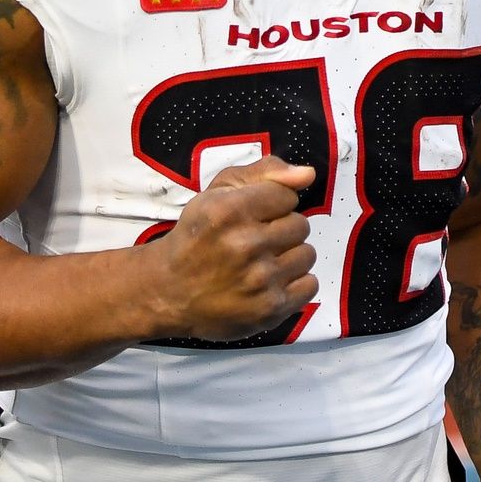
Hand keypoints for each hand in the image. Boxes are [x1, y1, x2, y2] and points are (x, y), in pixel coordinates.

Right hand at [146, 155, 318, 341]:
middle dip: (281, 230)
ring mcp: (259, 280)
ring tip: (263, 262)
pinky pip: (310, 285)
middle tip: (256, 241)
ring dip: (289, 256)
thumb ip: (265, 172)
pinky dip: (295, 283)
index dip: (273, 204)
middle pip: (300, 225)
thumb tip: (308, 174)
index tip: (254, 216)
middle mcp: (245, 245)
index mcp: (230, 210)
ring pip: (307, 254)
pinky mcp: (270, 309)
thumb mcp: (219, 192)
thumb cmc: (198, 235)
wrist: (170, 291)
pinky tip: (271, 282)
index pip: (287, 196)